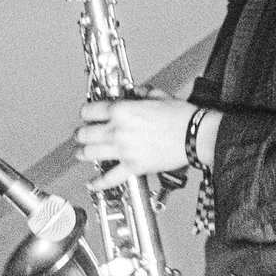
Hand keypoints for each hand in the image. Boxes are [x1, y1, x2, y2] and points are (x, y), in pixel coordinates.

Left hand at [75, 95, 194, 187]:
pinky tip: (92, 184)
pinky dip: (99, 183)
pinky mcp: (133, 167)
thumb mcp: (158, 95)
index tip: (87, 114)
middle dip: (81, 133)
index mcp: (122, 110)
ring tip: (81, 154)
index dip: (86, 112)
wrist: (194, 135)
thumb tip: (135, 92)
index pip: (91, 110)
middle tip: (81, 134)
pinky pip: (110, 178)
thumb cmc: (181, 116)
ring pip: (91, 154)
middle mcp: (118, 130)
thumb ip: (141, 93)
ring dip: (82, 154)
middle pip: (85, 133)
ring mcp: (123, 150)